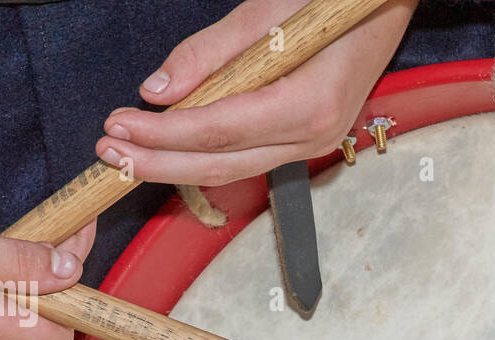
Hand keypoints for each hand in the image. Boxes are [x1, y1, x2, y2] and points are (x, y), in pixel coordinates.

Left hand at [94, 0, 418, 185]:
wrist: (384, 5)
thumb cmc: (333, 1)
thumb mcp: (266, 12)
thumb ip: (209, 53)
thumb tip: (157, 89)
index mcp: (309, 106)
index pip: (218, 132)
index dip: (162, 133)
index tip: (118, 123)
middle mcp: (315, 137)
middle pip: (221, 165)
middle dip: (159, 162)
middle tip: (109, 152)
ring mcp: (314, 145)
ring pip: (232, 168)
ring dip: (176, 163)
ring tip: (129, 152)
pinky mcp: (306, 140)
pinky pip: (248, 156)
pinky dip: (205, 154)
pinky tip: (171, 145)